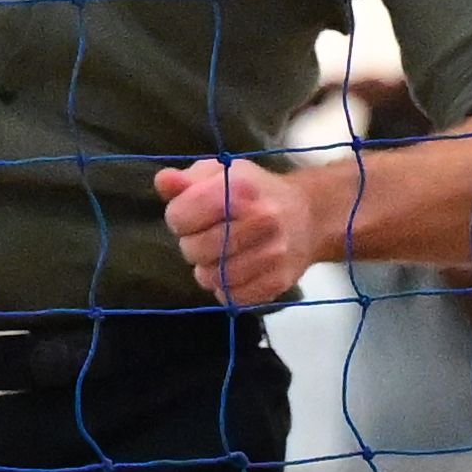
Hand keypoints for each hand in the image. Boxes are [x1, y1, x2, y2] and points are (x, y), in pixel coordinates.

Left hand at [158, 151, 342, 312]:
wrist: (308, 216)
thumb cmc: (255, 192)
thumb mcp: (221, 174)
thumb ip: (187, 180)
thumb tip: (163, 181)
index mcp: (240, 188)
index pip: (180, 217)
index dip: (179, 217)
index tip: (192, 214)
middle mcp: (261, 219)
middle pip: (194, 250)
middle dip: (192, 245)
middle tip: (208, 237)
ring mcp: (273, 253)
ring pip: (212, 278)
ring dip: (208, 269)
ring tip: (221, 255)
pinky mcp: (279, 280)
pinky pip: (233, 297)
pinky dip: (227, 288)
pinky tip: (236, 272)